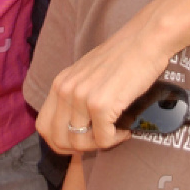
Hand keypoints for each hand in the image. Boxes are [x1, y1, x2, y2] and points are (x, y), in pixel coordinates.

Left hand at [35, 0, 175, 151]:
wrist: (145, 40)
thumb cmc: (123, 56)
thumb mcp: (87, 73)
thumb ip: (76, 94)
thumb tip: (75, 124)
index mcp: (60, 83)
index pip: (43, 126)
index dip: (58, 142)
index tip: (79, 143)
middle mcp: (65, 90)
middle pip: (57, 139)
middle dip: (78, 149)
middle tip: (98, 142)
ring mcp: (82, 98)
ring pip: (79, 143)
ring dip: (99, 145)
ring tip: (115, 133)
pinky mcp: (101, 105)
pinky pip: (103, 139)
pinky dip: (116, 140)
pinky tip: (126, 129)